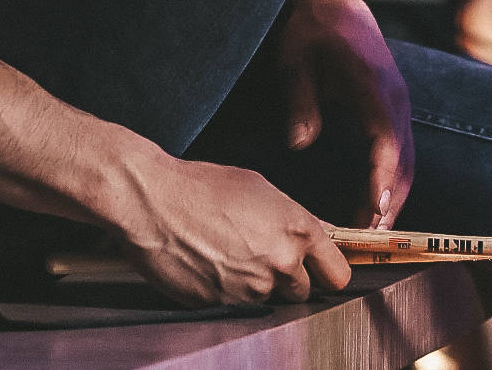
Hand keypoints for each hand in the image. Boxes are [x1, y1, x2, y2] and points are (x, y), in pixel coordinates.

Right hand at [116, 156, 350, 303]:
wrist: (153, 204)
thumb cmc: (203, 187)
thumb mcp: (260, 188)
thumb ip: (295, 217)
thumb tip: (318, 233)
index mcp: (298, 232)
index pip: (338, 274)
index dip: (328, 271)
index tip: (321, 270)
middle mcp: (280, 265)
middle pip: (303, 291)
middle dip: (288, 277)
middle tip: (262, 254)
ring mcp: (251, 290)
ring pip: (269, 298)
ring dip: (257, 284)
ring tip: (230, 255)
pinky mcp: (221, 305)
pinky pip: (235, 304)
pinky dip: (227, 290)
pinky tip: (211, 264)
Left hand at [278, 0, 414, 227]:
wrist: (333, 2)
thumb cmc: (310, 30)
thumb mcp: (295, 60)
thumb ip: (300, 101)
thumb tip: (298, 143)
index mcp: (374, 85)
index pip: (386, 141)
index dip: (382, 178)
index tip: (376, 210)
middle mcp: (395, 97)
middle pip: (404, 159)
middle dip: (391, 201)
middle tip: (370, 240)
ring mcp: (399, 103)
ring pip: (407, 159)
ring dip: (393, 196)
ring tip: (371, 233)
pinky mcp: (393, 108)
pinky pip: (400, 151)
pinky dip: (392, 181)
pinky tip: (375, 205)